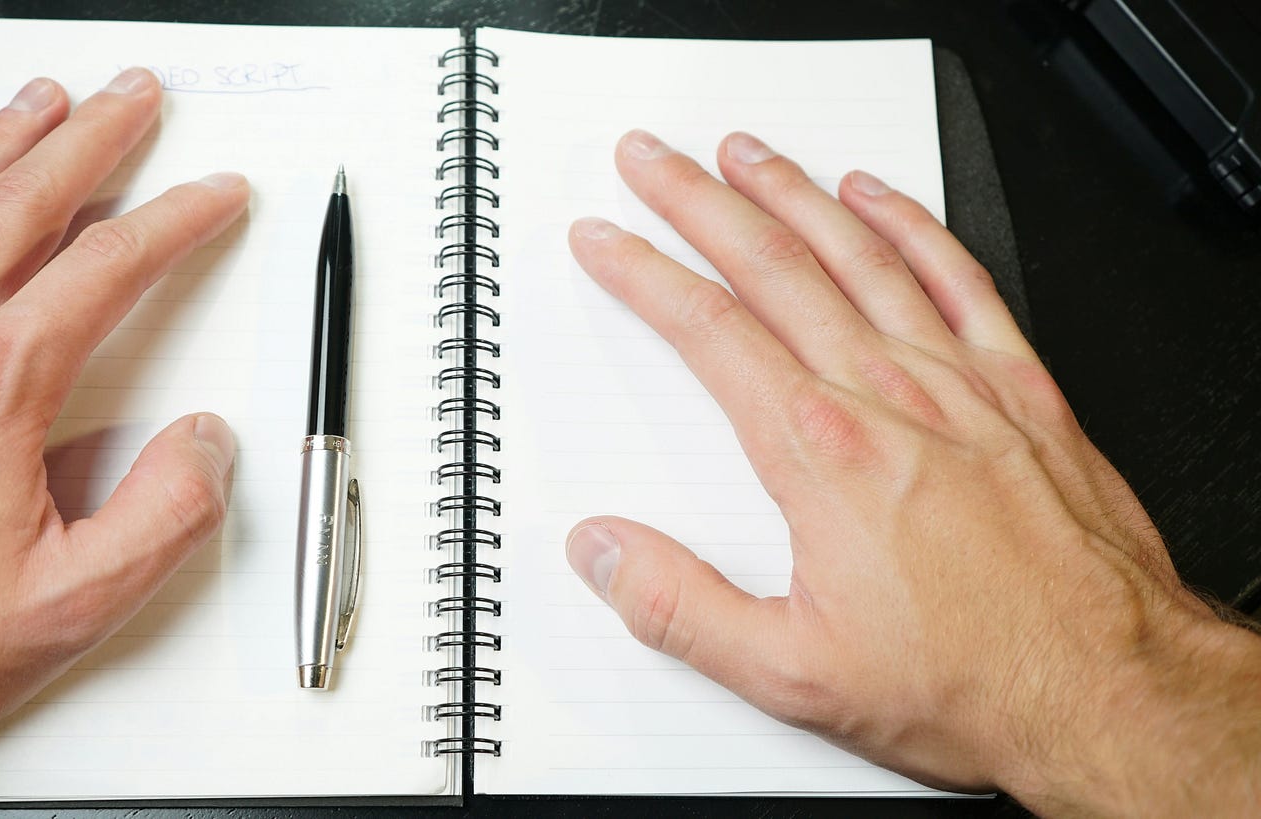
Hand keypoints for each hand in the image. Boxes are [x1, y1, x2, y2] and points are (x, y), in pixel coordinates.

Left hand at [0, 68, 246, 814]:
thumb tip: (205, 444)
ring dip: (5, 143)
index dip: (176, 220)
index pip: (108, 268)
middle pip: (24, 204)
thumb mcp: (75, 604)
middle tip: (133, 98)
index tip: (212, 195)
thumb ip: (166, 516)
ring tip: (45, 103)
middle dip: (92, 139)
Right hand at [565, 129, 1260, 814]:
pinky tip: (877, 196)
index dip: (643, 274)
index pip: (707, 332)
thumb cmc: (969, 680)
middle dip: (698, 202)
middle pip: (772, 267)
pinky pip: (957, 276)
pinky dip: (911, 224)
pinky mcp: (1021, 388)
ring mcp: (957, 383)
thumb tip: (603, 552)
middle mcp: (885, 397)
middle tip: (656, 161)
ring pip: (856, 254)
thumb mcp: (791, 674)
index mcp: (820, 455)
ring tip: (746, 153)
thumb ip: (678, 606)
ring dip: (790, 192)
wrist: (1107, 689)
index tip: (607, 240)